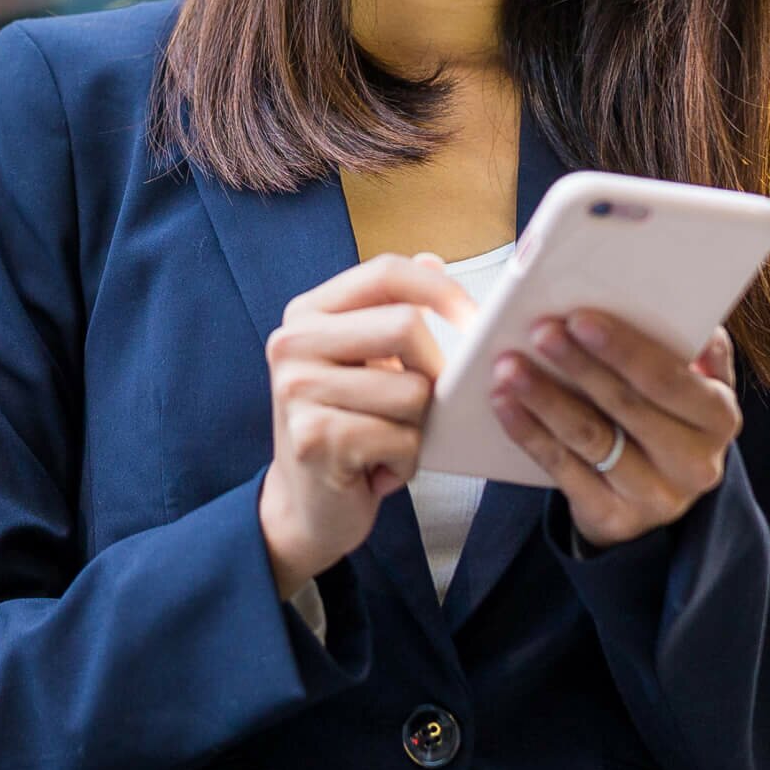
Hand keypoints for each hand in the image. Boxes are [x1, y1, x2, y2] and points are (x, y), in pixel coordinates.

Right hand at [260, 252, 477, 596]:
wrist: (304, 508)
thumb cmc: (346, 426)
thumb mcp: (363, 362)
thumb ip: (390, 312)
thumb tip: (432, 261)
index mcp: (307, 313)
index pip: (386, 273)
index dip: (441, 290)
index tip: (477, 319)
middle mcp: (292, 343)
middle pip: (406, 326)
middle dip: (434, 371)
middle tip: (422, 405)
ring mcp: (298, 390)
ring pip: (412, 390)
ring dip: (417, 427)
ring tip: (387, 441)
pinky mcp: (314, 439)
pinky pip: (402, 439)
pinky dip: (406, 462)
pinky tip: (378, 470)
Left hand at [489, 316, 740, 549]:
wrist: (655, 488)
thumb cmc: (664, 409)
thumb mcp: (684, 376)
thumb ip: (677, 337)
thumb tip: (652, 291)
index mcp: (718, 415)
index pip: (670, 379)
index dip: (624, 349)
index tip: (581, 318)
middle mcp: (697, 463)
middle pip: (628, 406)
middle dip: (580, 365)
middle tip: (540, 332)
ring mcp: (657, 497)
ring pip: (592, 438)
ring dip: (545, 398)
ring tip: (509, 366)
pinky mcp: (615, 519)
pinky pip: (564, 470)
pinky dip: (530, 433)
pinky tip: (505, 405)